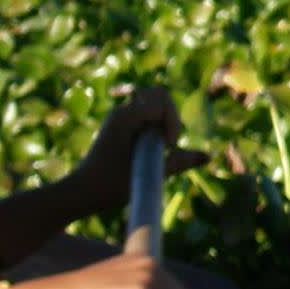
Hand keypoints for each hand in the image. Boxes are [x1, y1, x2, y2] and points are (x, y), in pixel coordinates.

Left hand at [71, 87, 197, 214]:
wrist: (81, 192)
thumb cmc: (110, 185)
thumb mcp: (149, 174)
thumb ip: (180, 162)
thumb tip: (208, 156)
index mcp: (126, 117)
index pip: (163, 100)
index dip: (173, 121)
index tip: (168, 146)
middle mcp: (123, 112)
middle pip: (160, 97)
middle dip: (171, 118)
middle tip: (166, 145)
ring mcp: (121, 118)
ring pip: (155, 106)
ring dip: (164, 124)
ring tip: (159, 149)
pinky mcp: (122, 127)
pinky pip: (148, 117)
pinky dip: (157, 130)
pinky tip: (150, 152)